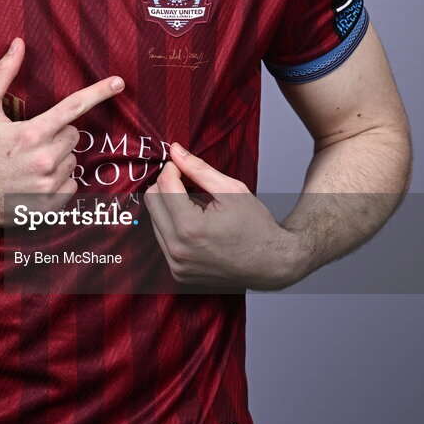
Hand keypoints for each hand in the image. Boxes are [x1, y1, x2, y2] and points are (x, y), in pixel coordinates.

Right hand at [0, 38, 124, 226]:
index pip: (73, 107)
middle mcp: (44, 160)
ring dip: (58, 159)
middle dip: (57, 134)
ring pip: (72, 161)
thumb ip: (3, 73)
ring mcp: (47, 186)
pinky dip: (59, 183)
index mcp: (31, 133)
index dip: (99, 92)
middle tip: (31, 141)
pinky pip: (72, 186)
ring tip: (29, 163)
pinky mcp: (49, 207)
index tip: (119, 82)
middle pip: (73, 135)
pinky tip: (35, 181)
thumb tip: (19, 43)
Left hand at [144, 142, 296, 290]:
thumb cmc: (256, 226)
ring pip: (154, 219)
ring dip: (169, 205)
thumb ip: (198, 168)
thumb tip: (175, 150)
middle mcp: (178, 249)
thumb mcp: (231, 190)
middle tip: (189, 181)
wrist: (272, 264)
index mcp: (190, 227)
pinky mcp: (178, 272)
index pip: (163, 184)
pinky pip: (162, 238)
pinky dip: (174, 224)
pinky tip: (195, 223)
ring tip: (196, 205)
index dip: (173, 168)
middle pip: (151, 200)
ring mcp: (177, 264)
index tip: (184, 165)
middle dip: (167, 185)